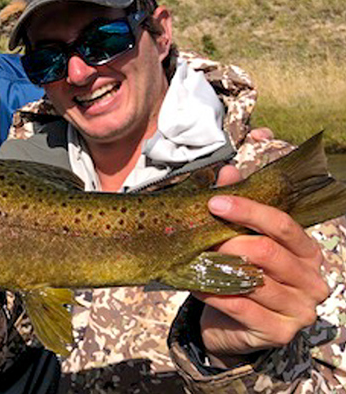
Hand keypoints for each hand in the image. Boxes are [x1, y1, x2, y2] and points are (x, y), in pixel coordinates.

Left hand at [195, 165, 328, 366]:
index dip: (249, 211)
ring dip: (217, 267)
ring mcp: (299, 309)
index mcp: (308, 252)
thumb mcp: (243, 241)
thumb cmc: (242, 278)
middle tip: (200, 236)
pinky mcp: (279, 332)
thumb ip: (240, 208)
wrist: (232, 327)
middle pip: (268, 252)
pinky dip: (213, 292)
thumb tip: (228, 172)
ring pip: (253, 280)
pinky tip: (195, 283)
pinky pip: (239, 306)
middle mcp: (311, 280)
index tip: (215, 203)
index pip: (283, 225)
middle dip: (228, 241)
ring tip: (193, 258)